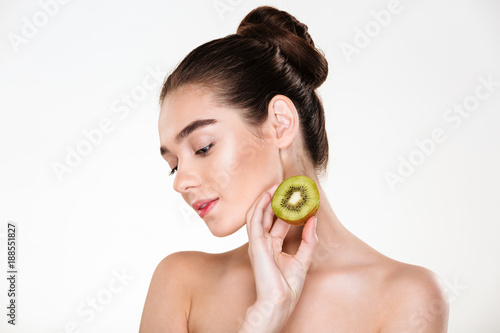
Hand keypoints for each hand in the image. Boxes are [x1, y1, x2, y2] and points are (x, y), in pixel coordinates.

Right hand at [245, 185, 318, 320]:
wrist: (279, 301)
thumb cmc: (288, 286)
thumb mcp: (303, 259)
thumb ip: (309, 239)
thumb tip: (313, 219)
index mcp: (273, 246)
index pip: (278, 222)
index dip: (286, 208)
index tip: (295, 196)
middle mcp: (263, 242)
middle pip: (268, 215)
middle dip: (275, 200)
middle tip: (284, 185)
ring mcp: (258, 243)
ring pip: (258, 214)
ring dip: (265, 199)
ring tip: (276, 185)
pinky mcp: (255, 244)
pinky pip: (255, 220)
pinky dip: (260, 206)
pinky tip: (268, 195)